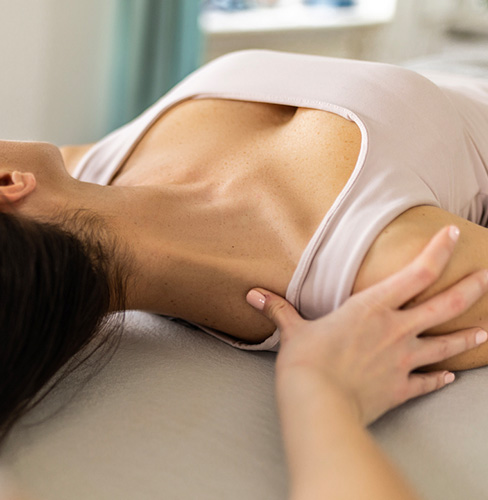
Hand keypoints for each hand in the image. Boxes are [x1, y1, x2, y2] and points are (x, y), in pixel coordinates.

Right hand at [247, 225, 487, 424]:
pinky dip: (439, 380)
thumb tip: (254, 295)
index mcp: (371, 308)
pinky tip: (449, 378)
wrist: (319, 402)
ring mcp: (403, 360)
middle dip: (471, 288)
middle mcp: (396, 330)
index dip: (437, 250)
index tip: (451, 234)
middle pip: (444, 305)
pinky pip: (427, 382)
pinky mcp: (401, 388)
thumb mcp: (292, 331)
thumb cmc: (306, 363)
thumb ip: (279, 310)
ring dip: (467, 337)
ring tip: (485, 331)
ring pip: (445, 344)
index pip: (415, 272)